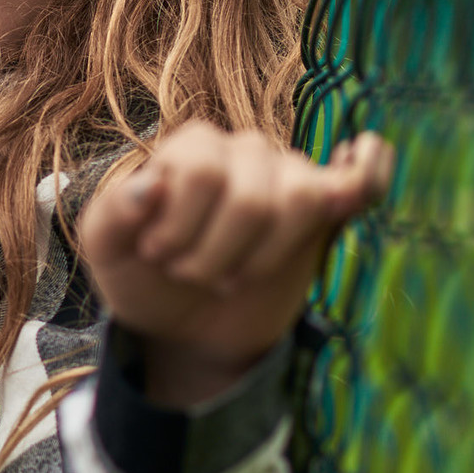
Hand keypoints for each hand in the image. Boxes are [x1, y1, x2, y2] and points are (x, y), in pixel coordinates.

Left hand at [75, 122, 392, 408]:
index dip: (181, 227)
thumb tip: (148, 185)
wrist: (184, 326)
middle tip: (193, 274)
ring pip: (301, 200)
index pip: (201, 172)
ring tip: (232, 274)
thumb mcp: (105, 252)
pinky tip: (358, 158)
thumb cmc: (145, 276)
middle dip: (217, 254)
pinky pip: (361, 180)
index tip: (158, 255)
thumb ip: (110, 216)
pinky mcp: (325, 216)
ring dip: (261, 257)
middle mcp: (245, 150)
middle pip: (252, 198)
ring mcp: (290, 177)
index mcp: (191, 146)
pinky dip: (368, 169)